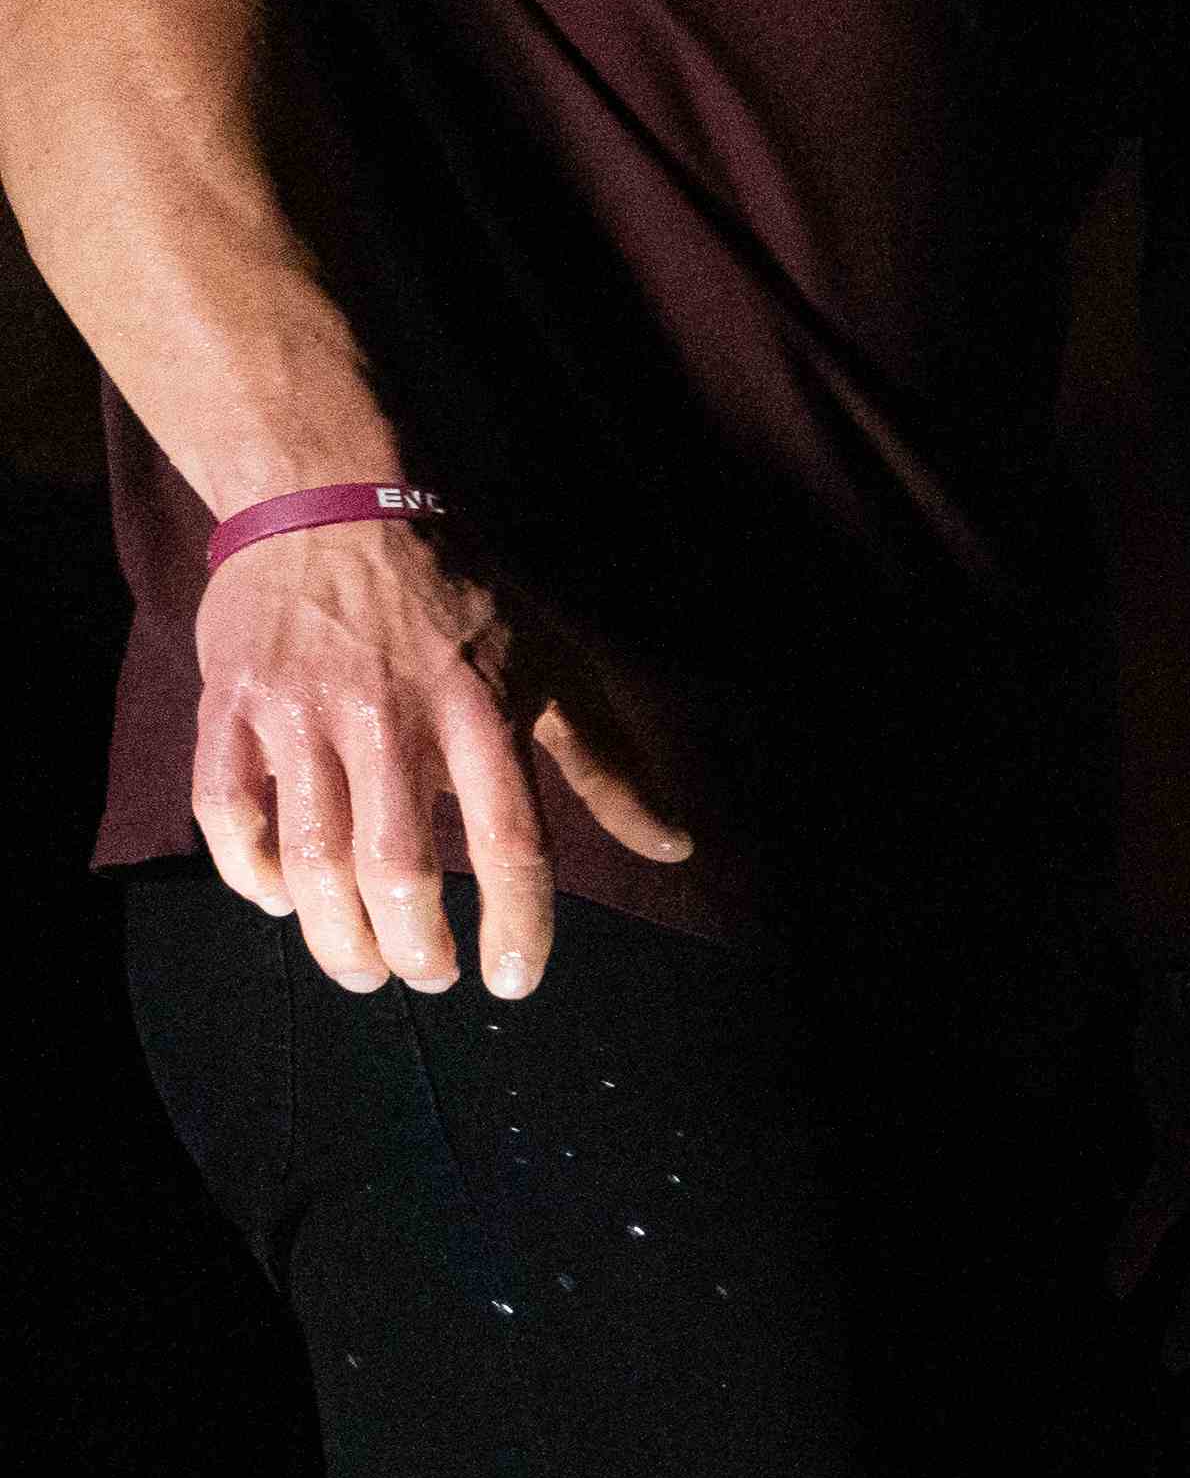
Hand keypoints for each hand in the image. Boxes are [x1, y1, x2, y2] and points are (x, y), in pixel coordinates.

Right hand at [180, 516, 693, 997]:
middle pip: (398, 867)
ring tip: (363, 969)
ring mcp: (302, 711)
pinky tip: (278, 899)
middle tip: (428, 981)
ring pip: (311, 853)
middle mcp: (390, 716)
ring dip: (335, 932)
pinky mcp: (232, 703)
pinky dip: (248, 869)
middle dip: (415, 946)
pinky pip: (227, 807)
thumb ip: (607, 766)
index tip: (513, 982)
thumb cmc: (463, 595)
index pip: (511, 843)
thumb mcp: (553, 668)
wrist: (336, 496)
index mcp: (480, 711)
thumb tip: (675, 848)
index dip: (517, 924)